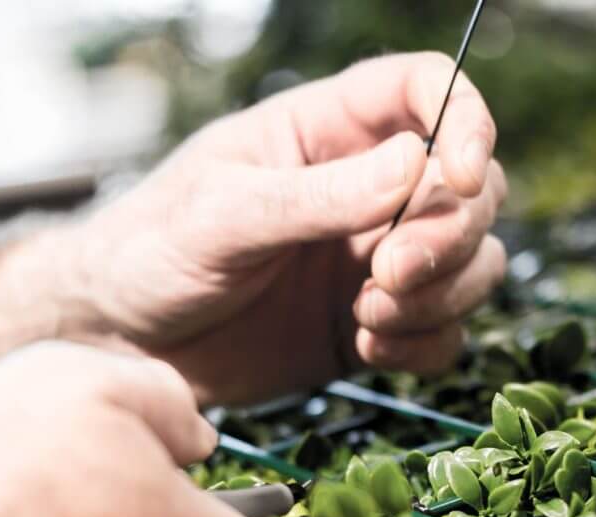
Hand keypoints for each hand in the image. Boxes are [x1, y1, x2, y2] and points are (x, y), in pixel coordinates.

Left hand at [65, 52, 508, 405]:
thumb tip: (415, 162)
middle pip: (473, 190)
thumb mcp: (223, 214)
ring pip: (472, 263)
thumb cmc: (151, 252)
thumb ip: (318, 195)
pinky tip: (366, 347)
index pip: (427, 90)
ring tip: (367, 316)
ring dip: (442, 295)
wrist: (122, 345)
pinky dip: (424, 344)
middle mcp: (367, 190)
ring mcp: (375, 261)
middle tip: (387, 275)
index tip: (460, 174)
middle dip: (449, 234)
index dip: (466, 121)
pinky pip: (443, 332)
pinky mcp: (375, 326)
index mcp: (327, 131)